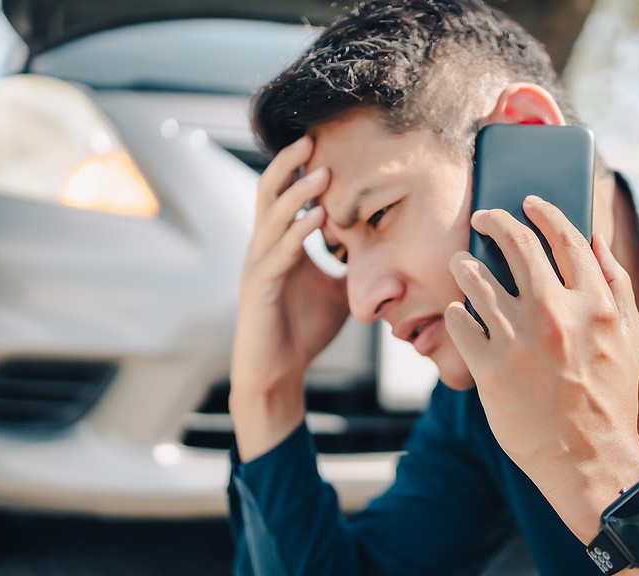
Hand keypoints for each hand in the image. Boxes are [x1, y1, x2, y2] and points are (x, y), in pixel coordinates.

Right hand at [230, 136, 348, 460]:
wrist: (277, 373)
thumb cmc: (303, 330)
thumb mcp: (337, 290)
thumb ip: (350, 264)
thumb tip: (381, 246)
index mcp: (280, 244)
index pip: (285, 194)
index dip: (300, 168)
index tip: (325, 142)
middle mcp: (264, 248)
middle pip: (270, 193)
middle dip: (290, 165)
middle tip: (313, 138)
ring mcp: (258, 266)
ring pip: (272, 217)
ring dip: (297, 193)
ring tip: (323, 172)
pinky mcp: (257, 289)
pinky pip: (279, 254)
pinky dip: (298, 233)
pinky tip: (318, 218)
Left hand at [444, 196, 638, 541]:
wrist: (589, 458)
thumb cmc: (610, 397)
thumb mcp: (631, 337)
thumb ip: (616, 284)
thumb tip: (596, 239)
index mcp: (594, 304)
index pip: (565, 237)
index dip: (544, 213)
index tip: (529, 203)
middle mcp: (555, 314)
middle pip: (516, 245)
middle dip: (494, 220)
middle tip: (481, 216)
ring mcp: (518, 340)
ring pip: (476, 278)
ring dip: (464, 263)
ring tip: (460, 263)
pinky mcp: (489, 367)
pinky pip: (459, 321)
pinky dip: (456, 311)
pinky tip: (460, 312)